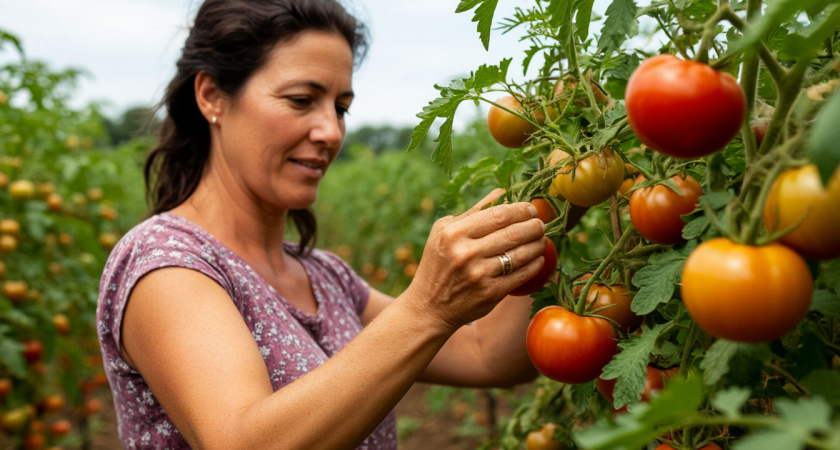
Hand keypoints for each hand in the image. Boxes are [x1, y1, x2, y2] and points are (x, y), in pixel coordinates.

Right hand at [405, 189, 546, 330]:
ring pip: (520, 254)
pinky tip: (538, 259)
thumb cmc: (438, 263)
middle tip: (541, 224)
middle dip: (534, 226)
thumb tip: (502, 191)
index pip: (498, 215)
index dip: (520, 210)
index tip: (531, 209)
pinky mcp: (490, 293)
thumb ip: (473, 212)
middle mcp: (466, 252)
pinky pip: (521, 275)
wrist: (429, 306)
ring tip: (542, 239)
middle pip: (513, 233)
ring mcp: (479, 274)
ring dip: (538, 245)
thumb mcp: (443, 232)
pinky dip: (535, 265)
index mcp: (454, 233)